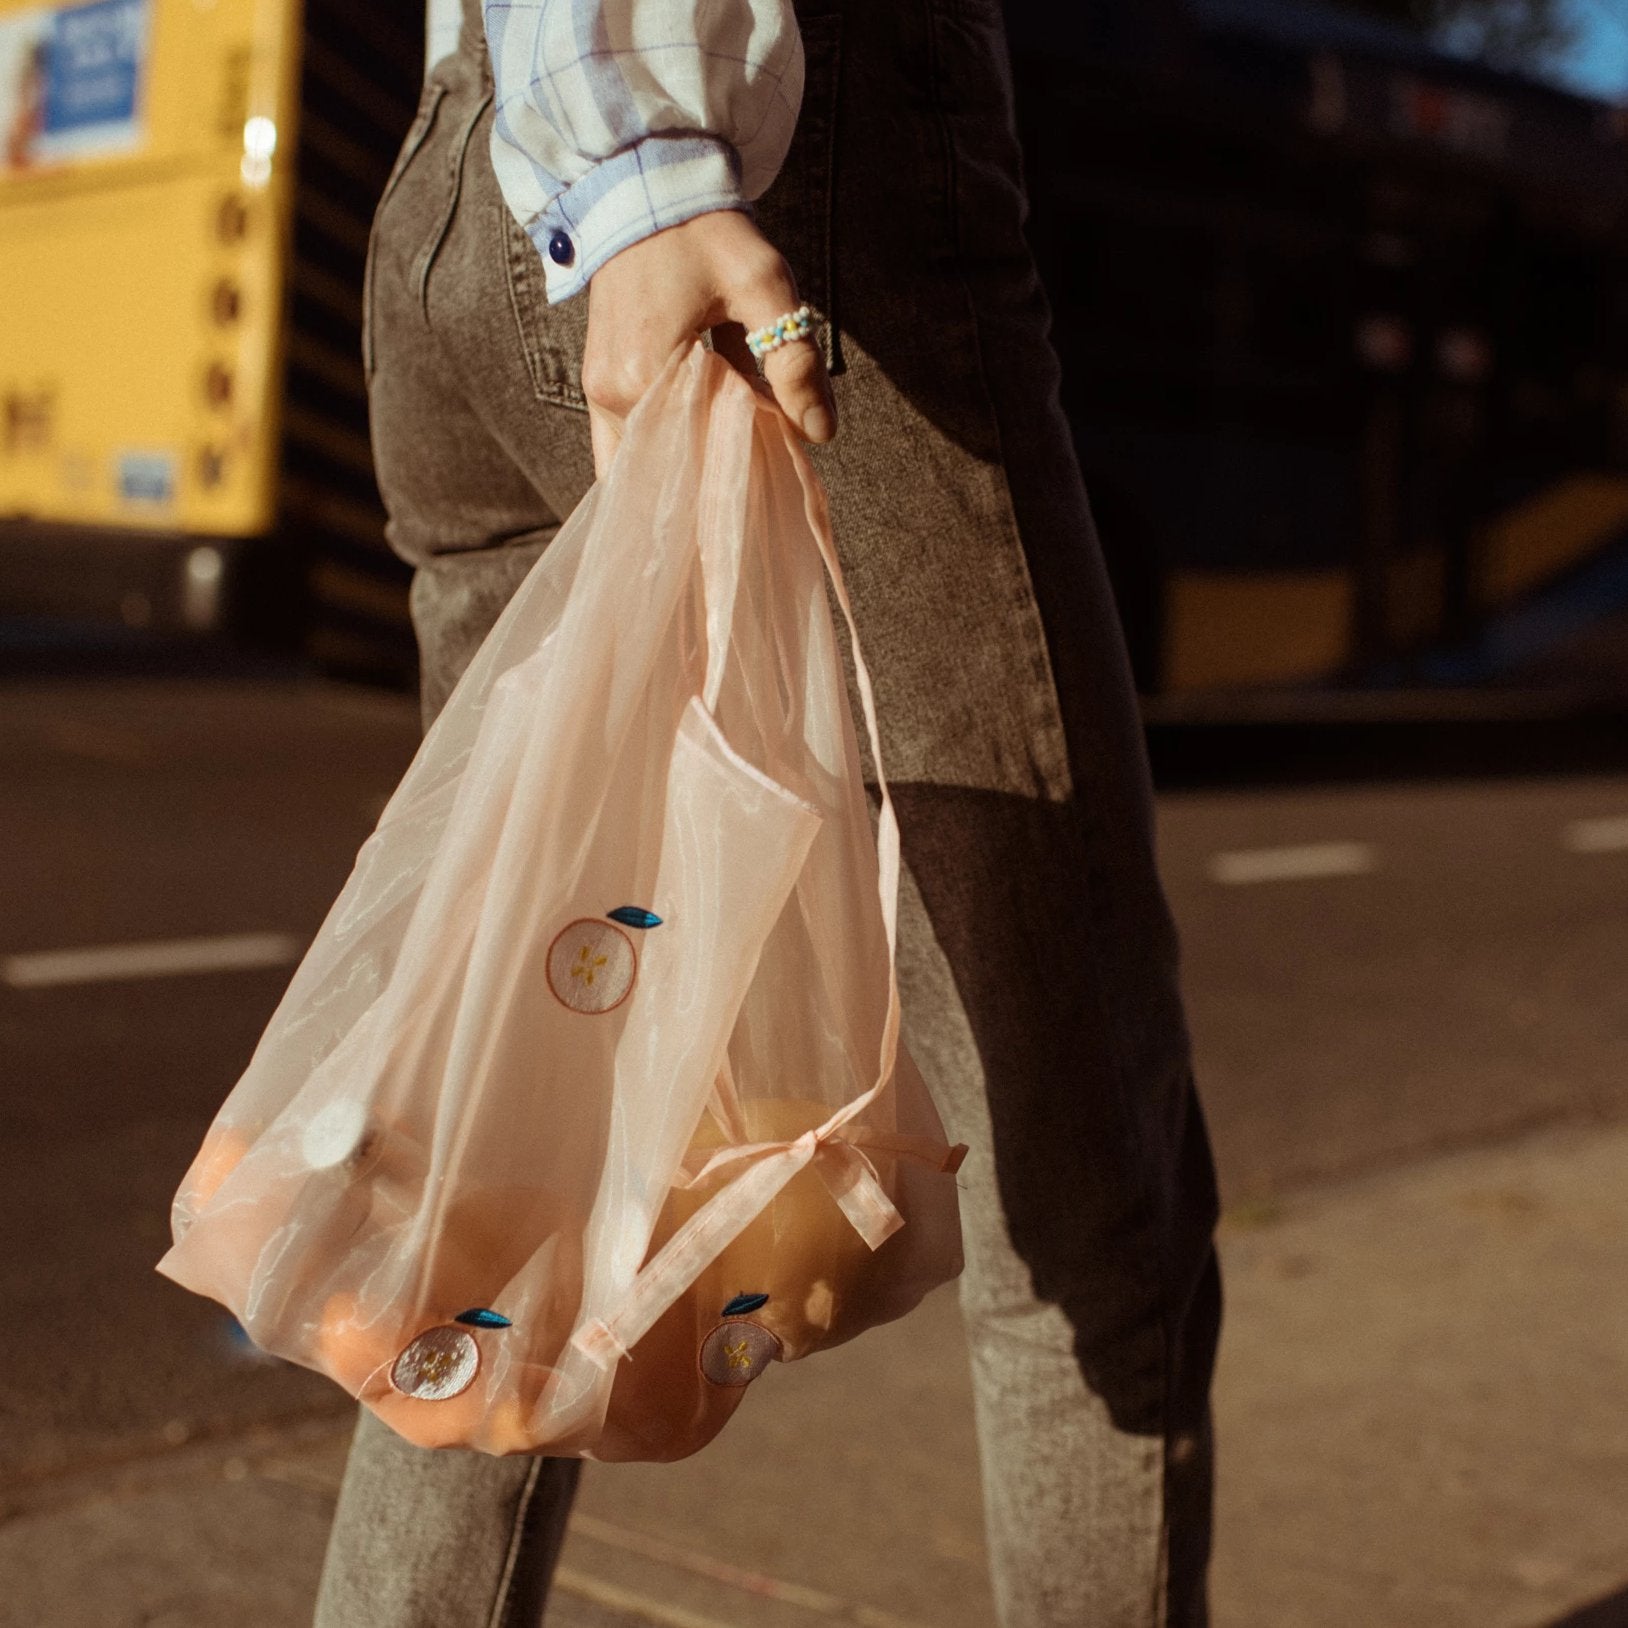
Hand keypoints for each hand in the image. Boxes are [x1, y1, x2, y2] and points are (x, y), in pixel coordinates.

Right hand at [582, 209, 836, 477]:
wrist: (645, 188)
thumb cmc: (702, 232)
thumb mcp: (762, 285)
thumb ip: (793, 361)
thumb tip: (821, 432)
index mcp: (644, 376)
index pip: (698, 456)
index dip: (741, 468)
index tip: (775, 467)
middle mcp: (612, 395)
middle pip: (669, 470)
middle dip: (713, 479)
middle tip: (758, 475)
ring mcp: (599, 394)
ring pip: (646, 464)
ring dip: (688, 471)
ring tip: (729, 469)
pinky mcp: (601, 385)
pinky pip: (632, 443)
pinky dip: (668, 453)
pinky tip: (703, 452)